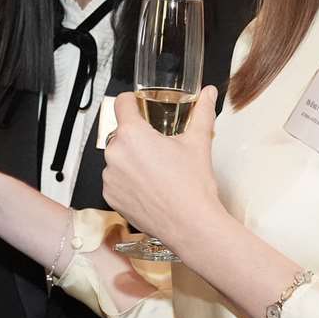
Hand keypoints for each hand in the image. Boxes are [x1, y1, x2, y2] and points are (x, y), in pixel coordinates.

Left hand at [102, 85, 223, 252]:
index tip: (136, 105)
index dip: (130, 101)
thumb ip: (202, 112)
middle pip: (121, 134)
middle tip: (158, 148)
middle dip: (136, 137)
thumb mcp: (198, 142)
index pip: (121, 104)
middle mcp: (114, 153)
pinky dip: (127, 181)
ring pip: (117, 158)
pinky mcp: (109, 196)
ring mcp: (109, 177)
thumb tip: (209, 92)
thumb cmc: (193, 184)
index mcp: (133, 134)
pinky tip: (148, 188)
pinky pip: (115, 180)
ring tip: (155, 172)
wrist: (191, 224)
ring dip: (130, 160)